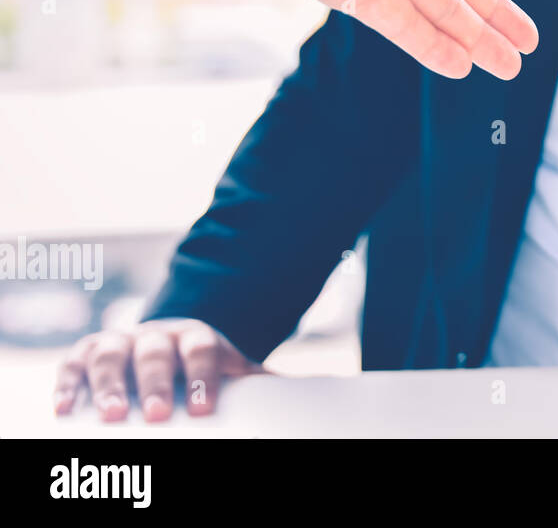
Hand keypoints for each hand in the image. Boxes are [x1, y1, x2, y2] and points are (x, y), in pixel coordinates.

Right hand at [54, 319, 261, 422]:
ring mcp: (120, 340)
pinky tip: (64, 409)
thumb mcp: (231, 370)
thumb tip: (300, 392)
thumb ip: (255, 381)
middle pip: (154, 352)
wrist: (171, 343)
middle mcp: (156, 334)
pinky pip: (72, 364)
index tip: (204, 408)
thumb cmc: (203, 368)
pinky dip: (67, 384)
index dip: (203, 375)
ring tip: (109, 415)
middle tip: (156, 415)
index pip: (202, 349)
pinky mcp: (86, 353)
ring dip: (108, 384)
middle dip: (154, 382)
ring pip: (110, 353)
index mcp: (196, 335)